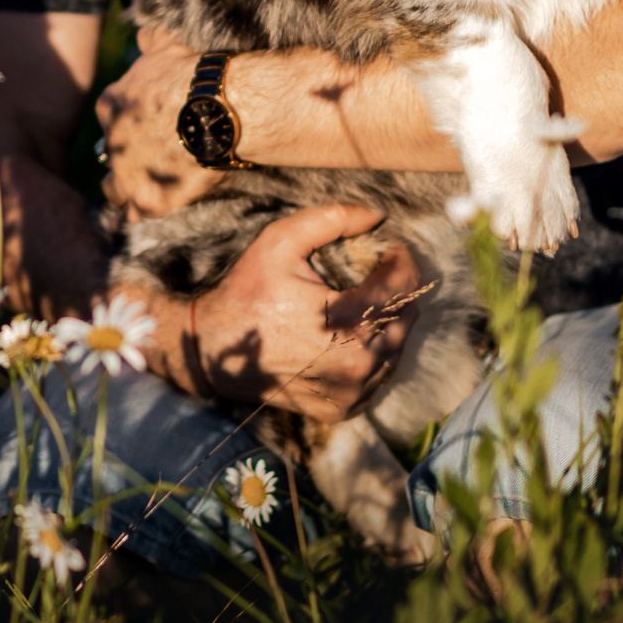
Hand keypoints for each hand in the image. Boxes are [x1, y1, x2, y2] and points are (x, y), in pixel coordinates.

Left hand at [94, 24, 213, 221]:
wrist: (218, 108)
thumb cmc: (194, 75)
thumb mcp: (167, 46)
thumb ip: (150, 40)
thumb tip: (143, 35)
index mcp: (113, 104)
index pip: (109, 115)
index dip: (125, 121)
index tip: (140, 125)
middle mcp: (112, 140)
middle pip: (110, 153)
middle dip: (125, 155)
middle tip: (145, 158)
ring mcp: (127, 173)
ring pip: (113, 189)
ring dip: (124, 189)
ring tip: (140, 191)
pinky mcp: (148, 199)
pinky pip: (134, 215)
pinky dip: (138, 215)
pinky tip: (143, 216)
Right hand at [127, 203, 420, 422]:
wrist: (216, 351)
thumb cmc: (248, 294)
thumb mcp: (279, 242)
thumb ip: (329, 220)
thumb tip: (376, 215)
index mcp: (347, 322)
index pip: (403, 285)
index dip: (401, 260)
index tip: (390, 249)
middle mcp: (358, 364)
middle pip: (406, 317)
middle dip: (396, 290)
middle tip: (374, 274)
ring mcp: (352, 391)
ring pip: (396, 347)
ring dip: (386, 322)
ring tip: (360, 303)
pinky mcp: (343, 407)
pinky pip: (377, 375)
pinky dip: (371, 352)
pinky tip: (347, 335)